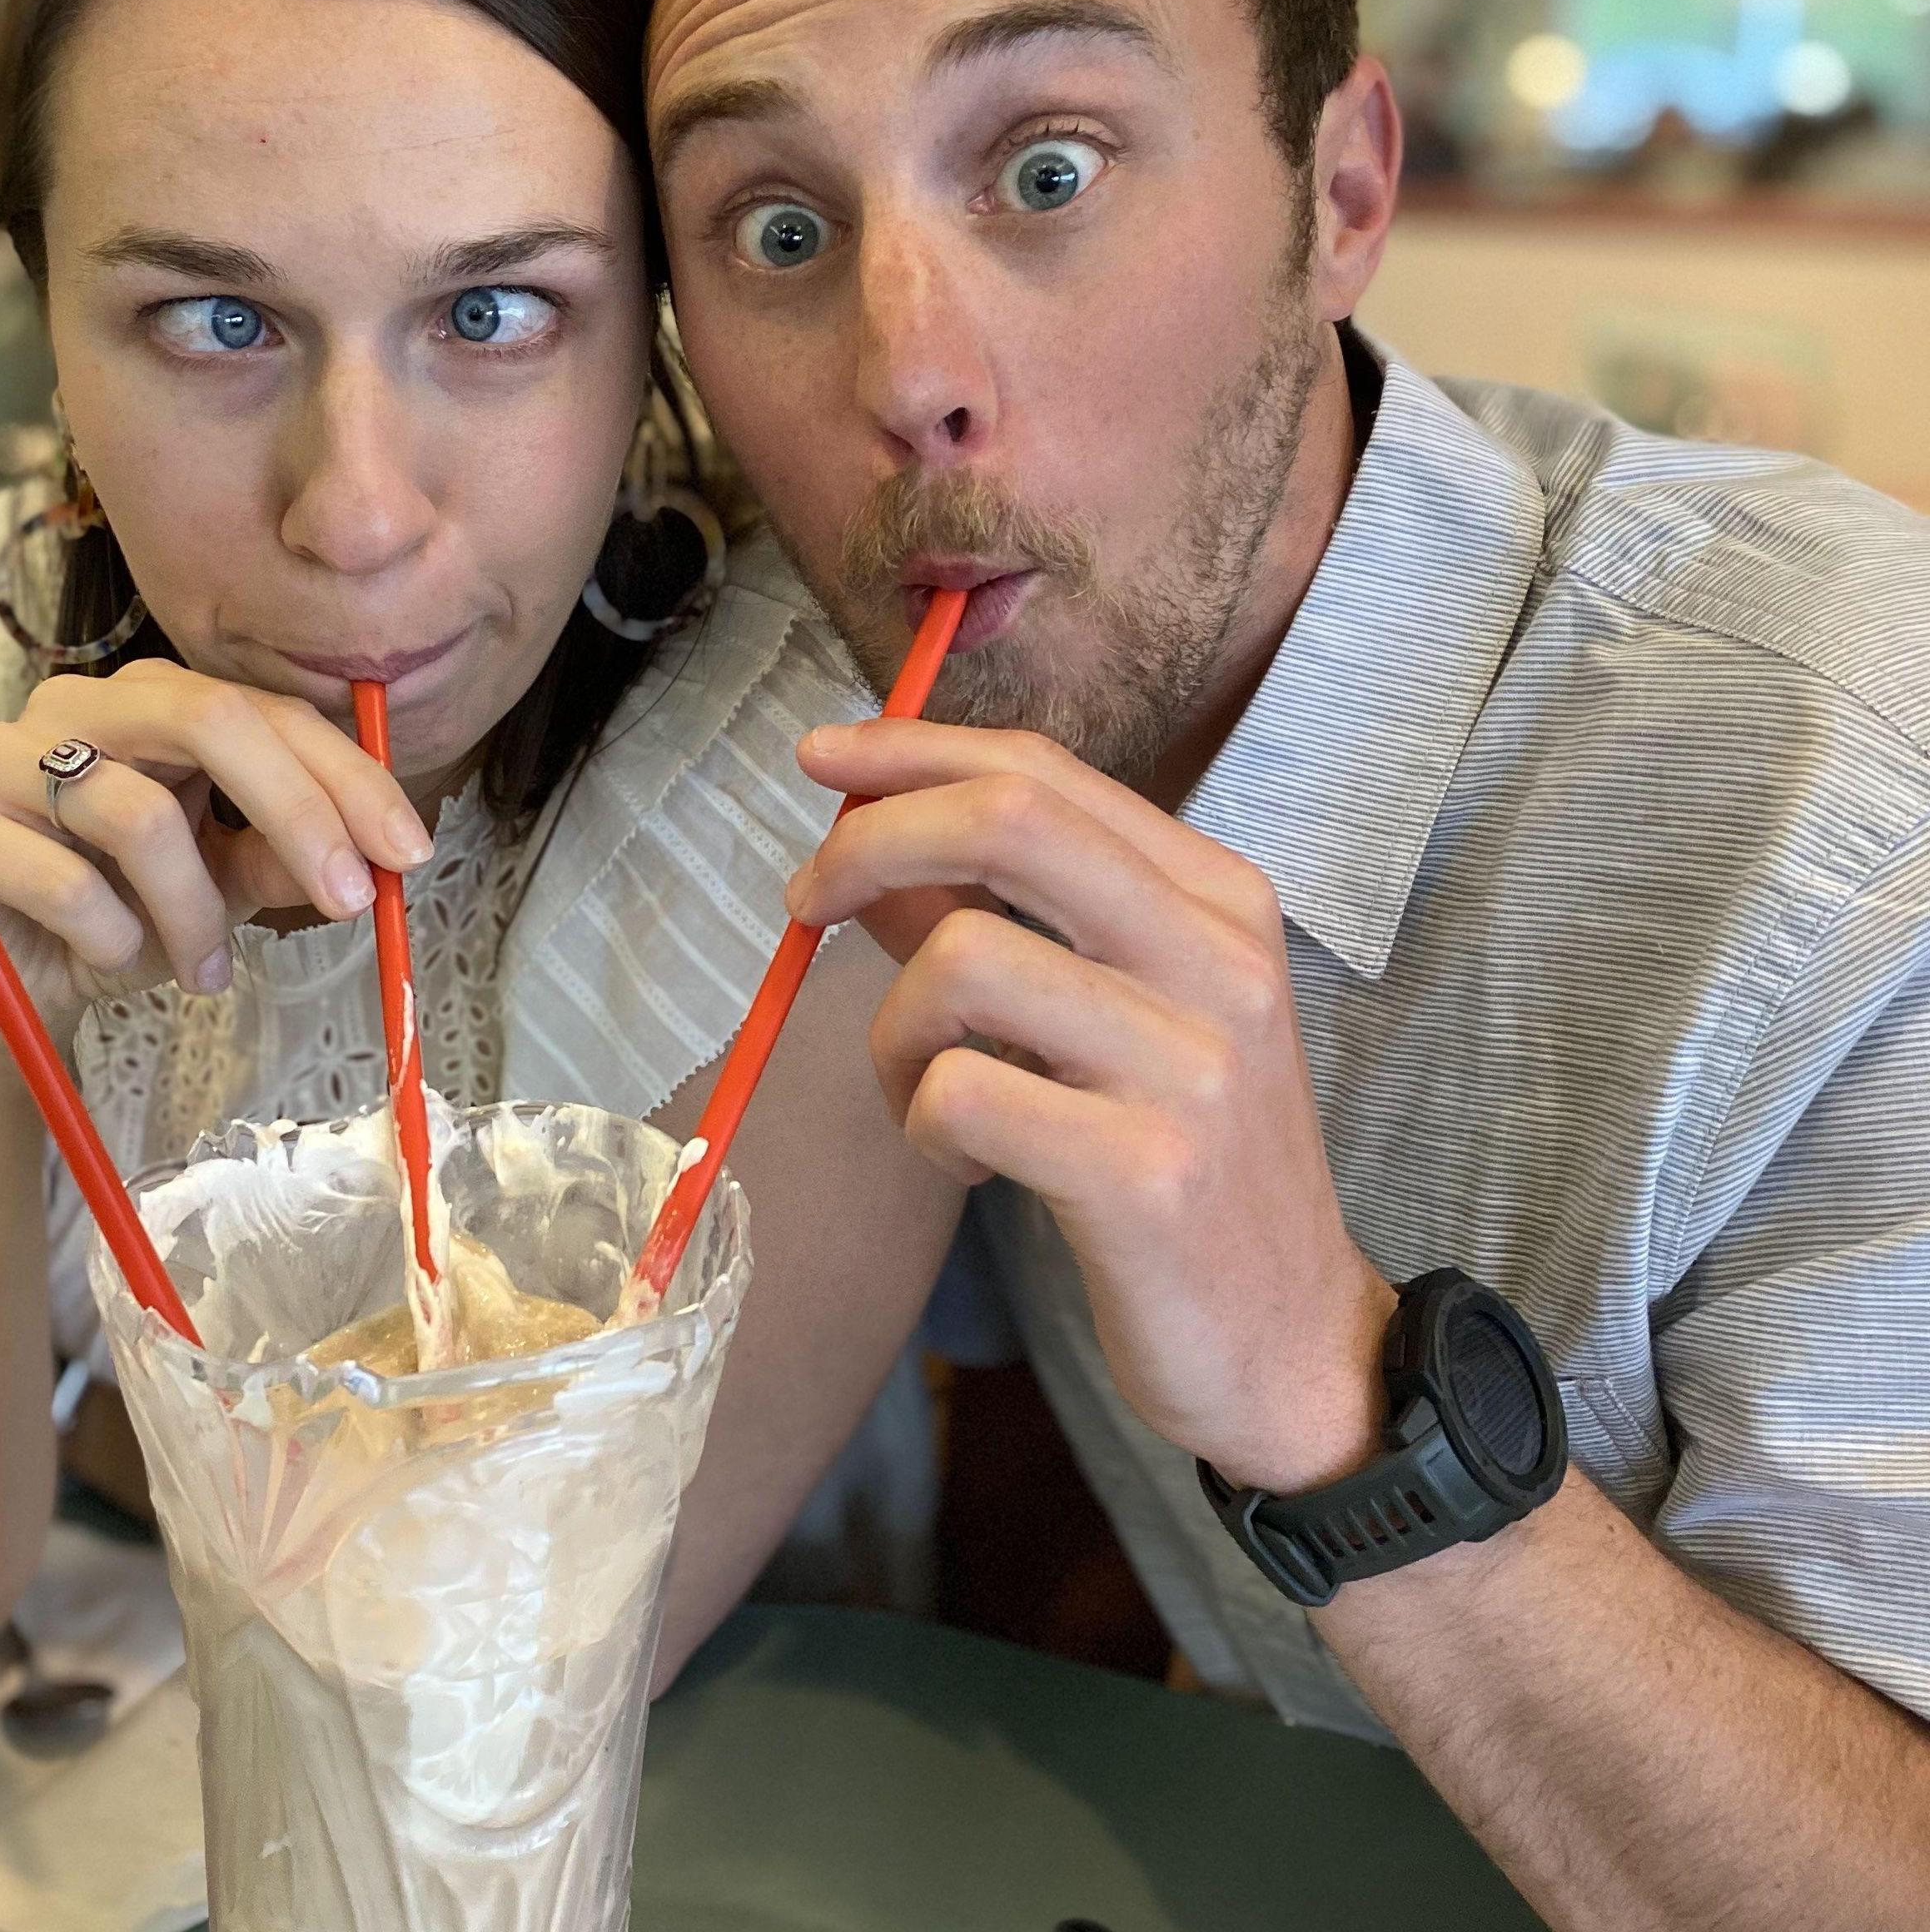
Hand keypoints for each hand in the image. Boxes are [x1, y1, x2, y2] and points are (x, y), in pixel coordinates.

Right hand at [0, 659, 433, 1058]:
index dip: (346, 778)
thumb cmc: (115, 920)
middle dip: (297, 813)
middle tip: (348, 900)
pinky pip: (65, 882)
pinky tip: (113, 961)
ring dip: (194, 913)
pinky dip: (113, 937)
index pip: (265, 713)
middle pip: (210, 720)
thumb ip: (281, 858)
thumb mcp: (218, 886)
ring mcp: (2, 756)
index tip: (407, 850)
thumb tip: (368, 857)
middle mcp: (75, 706)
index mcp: (150, 702)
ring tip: (203, 971)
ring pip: (139, 815)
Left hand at [786, 718, 1394, 1495]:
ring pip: (961, 962)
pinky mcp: (1144, 1173)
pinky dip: (924, 1124)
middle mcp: (1219, 960)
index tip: (822, 757)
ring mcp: (1190, 1065)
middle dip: (871, 839)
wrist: (1296, 1350)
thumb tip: (871, 850)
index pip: (1045, 772)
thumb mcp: (1119, 1018)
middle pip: (1008, 818)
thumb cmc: (1186, 1169)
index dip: (914, 751)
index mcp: (1219, 899)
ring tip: (926, 1093)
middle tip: (805, 901)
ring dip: (894, 1031)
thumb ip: (1004, 922)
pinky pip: (960, 1093)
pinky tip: (969, 1162)